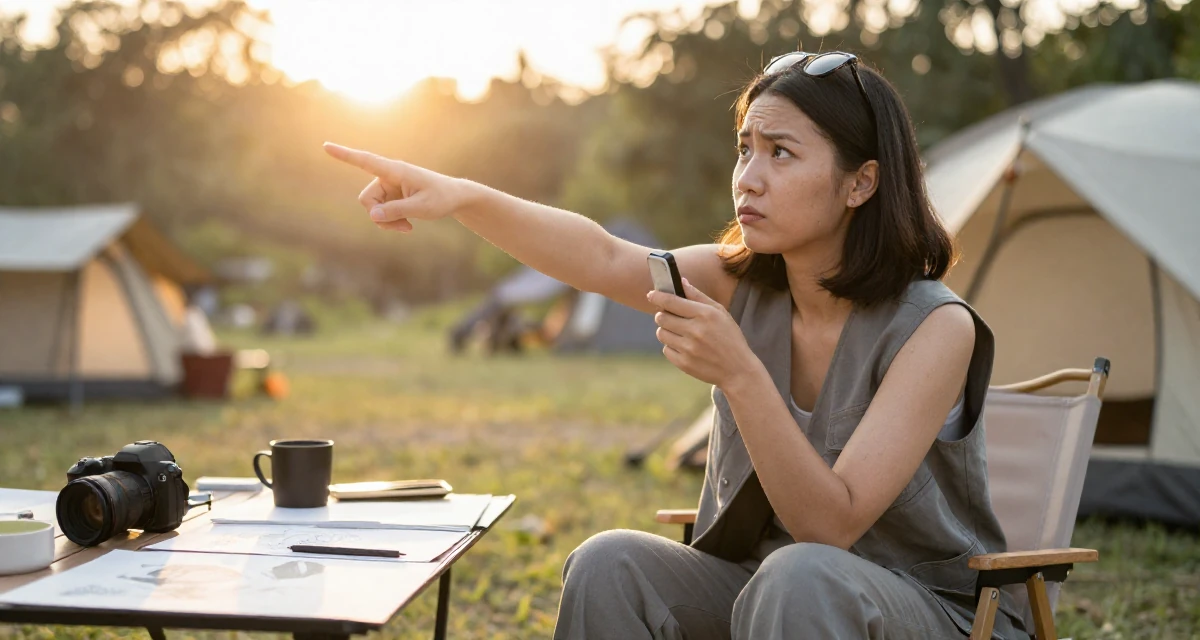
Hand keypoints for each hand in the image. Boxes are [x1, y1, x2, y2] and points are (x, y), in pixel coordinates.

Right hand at [323, 142, 467, 231]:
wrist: (454, 198)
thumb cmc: (441, 198)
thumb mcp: (422, 208)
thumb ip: (397, 211)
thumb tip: (372, 215)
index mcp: (396, 170)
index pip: (366, 161)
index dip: (345, 155)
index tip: (326, 146)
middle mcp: (388, 176)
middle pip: (367, 199)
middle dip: (379, 217)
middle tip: (403, 228)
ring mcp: (388, 186)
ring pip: (373, 209)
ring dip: (387, 222)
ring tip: (408, 227)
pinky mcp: (391, 196)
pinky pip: (381, 212)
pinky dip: (391, 221)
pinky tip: (408, 225)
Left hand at [647, 278, 757, 387]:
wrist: (738, 370)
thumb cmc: (730, 337)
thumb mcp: (720, 312)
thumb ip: (698, 296)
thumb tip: (681, 281)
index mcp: (705, 314)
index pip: (671, 301)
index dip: (657, 296)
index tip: (651, 294)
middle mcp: (695, 331)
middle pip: (661, 317)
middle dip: (663, 314)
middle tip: (670, 316)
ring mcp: (689, 348)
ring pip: (661, 333)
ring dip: (666, 330)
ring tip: (679, 332)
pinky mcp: (684, 363)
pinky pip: (666, 349)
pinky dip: (672, 346)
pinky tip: (685, 346)